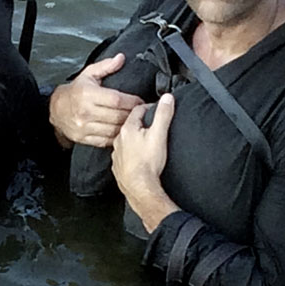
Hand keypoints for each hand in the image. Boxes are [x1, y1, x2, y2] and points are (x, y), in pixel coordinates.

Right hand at [49, 53, 144, 147]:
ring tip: (133, 121)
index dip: (132, 101)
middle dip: (132, 114)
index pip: (116, 100)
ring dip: (126, 126)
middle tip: (141, 112)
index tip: (140, 101)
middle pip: (117, 116)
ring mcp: (84, 127)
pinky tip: (121, 131)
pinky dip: (116, 137)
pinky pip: (106, 141)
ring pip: (114, 130)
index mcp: (87, 94)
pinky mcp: (84, 138)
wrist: (55, 109)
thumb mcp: (88, 74)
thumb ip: (105, 66)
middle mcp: (85, 112)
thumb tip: (120, 58)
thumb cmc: (75, 92)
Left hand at [112, 93, 178, 232]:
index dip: (148, 107)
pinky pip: (124, 154)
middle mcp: (119, 140)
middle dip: (142, 123)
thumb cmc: (148, 162)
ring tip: (147, 140)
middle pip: (131, 125)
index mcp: (128, 129)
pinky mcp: (118, 166)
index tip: (157, 108)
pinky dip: (131, 152)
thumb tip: (167, 97)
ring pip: (126, 140)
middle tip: (153, 123)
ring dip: (135, 138)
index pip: (137, 110)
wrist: (139, 187)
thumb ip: (163, 114)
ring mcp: (117, 154)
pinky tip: (139, 156)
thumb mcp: (159, 134)